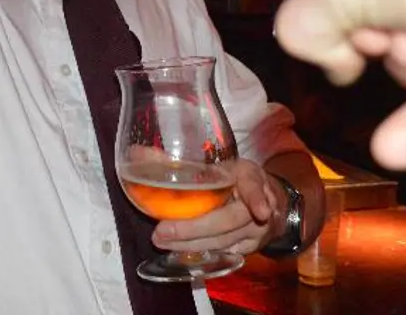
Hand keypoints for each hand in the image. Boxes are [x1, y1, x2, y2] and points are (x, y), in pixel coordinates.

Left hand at [152, 159, 281, 255]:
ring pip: (222, 240)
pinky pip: (222, 251)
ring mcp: (256, 231)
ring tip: (161, 240)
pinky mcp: (248, 249)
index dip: (256, 199)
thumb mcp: (218, 164)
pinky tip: (176, 249)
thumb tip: (137, 152)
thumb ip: (179, 161)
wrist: (268, 203)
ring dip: (190, 243)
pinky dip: (199, 251)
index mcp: (249, 178)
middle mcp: (259, 206)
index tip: (261, 212)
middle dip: (193, 229)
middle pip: (229, 221)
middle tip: (162, 231)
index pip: (255, 187)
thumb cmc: (235, 178)